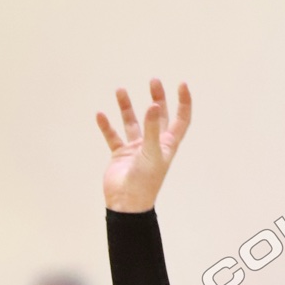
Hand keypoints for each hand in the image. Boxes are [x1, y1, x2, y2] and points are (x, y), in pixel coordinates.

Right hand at [97, 79, 191, 211]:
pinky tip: (101, 114)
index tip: (181, 84)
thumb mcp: (151, 153)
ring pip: (132, 123)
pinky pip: (113, 136)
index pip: (180, 119)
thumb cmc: (145, 182)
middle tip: (154, 81)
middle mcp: (153, 144)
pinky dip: (106, 125)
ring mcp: (136, 149)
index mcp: (167, 144)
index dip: (183, 102)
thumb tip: (153, 105)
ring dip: (127, 107)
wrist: (126, 204)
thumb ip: (151, 129)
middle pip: (157, 116)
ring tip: (120, 90)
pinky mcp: (120, 155)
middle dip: (157, 98)